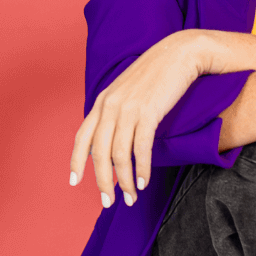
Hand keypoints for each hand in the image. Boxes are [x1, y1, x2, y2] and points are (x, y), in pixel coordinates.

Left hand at [70, 30, 207, 207]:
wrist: (180, 53)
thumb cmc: (159, 73)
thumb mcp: (129, 90)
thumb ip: (117, 110)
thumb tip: (114, 138)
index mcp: (103, 101)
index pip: (82, 138)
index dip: (76, 162)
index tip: (75, 182)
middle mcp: (110, 106)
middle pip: (99, 153)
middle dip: (102, 181)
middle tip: (109, 202)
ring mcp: (128, 109)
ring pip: (119, 155)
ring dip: (124, 180)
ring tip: (132, 196)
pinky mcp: (148, 112)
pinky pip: (140, 148)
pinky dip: (141, 168)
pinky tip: (144, 181)